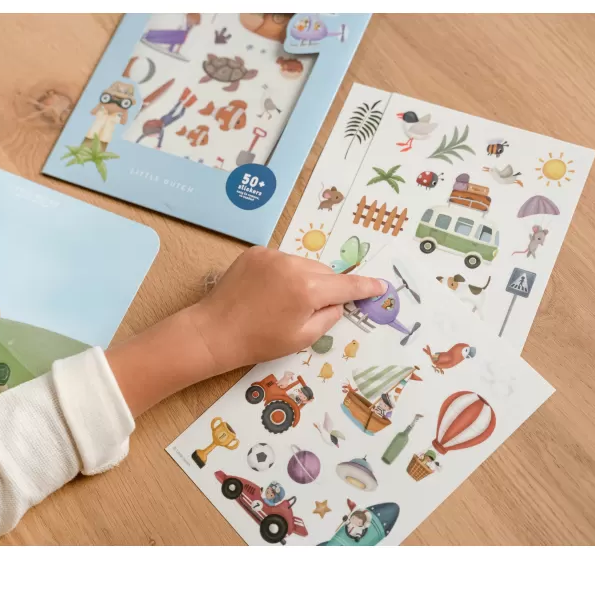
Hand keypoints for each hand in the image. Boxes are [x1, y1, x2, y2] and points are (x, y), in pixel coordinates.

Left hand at [190, 247, 385, 373]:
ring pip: (304, 265)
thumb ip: (328, 317)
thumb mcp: (302, 338)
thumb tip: (339, 302)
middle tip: (311, 309)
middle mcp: (293, 265)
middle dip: (326, 288)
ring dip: (304, 279)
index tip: (380, 285)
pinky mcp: (256, 252)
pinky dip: (284, 273)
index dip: (365, 287)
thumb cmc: (259, 342)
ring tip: (283, 302)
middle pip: (324, 273)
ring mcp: (272, 255)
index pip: (346, 286)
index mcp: (308, 290)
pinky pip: (282, 260)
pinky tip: (269, 291)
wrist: (214, 332)